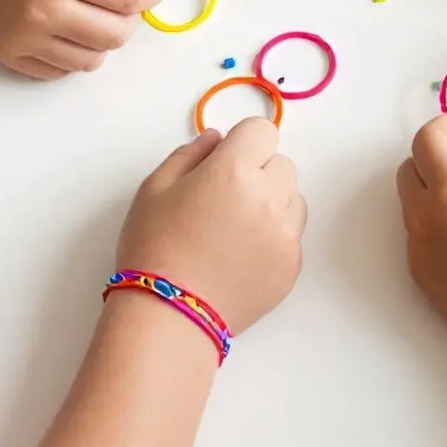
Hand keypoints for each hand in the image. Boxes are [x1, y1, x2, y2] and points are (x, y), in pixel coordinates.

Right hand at [0, 0, 164, 79]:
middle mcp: (44, 10)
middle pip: (118, 34)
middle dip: (132, 14)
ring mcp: (24, 38)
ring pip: (93, 59)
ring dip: (106, 36)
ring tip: (94, 9)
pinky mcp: (7, 55)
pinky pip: (60, 71)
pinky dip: (75, 52)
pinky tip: (68, 25)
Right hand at [117, 119, 306, 333]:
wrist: (168, 315)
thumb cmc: (154, 245)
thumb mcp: (155, 187)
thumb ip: (191, 153)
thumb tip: (219, 138)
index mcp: (235, 169)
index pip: (262, 131)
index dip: (242, 143)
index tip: (223, 163)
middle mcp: (270, 196)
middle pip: (281, 164)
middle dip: (258, 171)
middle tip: (224, 199)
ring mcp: (286, 233)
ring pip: (292, 198)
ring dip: (272, 202)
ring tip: (236, 229)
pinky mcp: (293, 265)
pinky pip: (292, 234)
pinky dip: (274, 237)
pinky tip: (242, 255)